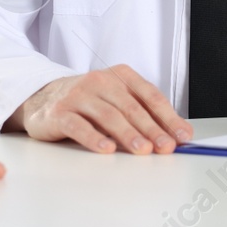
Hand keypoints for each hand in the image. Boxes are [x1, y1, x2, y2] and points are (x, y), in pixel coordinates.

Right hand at [5, 65, 192, 153]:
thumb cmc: (89, 102)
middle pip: (131, 107)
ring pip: (108, 115)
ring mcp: (79, 95)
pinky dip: (94, 138)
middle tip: (166, 147)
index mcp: (120, 76)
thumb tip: (174, 136)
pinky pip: (79, 126)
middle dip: (152, 129)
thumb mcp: (117, 100)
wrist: (44, 98)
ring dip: (128, 134)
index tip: (182, 136)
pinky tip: (106, 149)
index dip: (168, 117)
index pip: (150, 96)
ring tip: (142, 150)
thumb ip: (143, 114)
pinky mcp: (59, 112)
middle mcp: (100, 81)